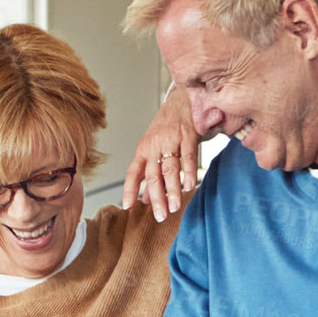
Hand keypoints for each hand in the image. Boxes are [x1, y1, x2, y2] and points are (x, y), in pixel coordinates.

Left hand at [121, 87, 197, 221]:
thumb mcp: (152, 149)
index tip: (127, 207)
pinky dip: (188, 172)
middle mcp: (154, 146)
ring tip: (174, 207)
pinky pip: (187, 157)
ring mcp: (170, 141)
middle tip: (160, 216)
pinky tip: (189, 186)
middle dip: (157, 198)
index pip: (133, 173)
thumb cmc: (166, 128)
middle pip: (153, 176)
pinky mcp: (187, 136)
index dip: (129, 190)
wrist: (181, 100)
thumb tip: (144, 200)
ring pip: (170, 169)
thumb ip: (149, 175)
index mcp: (143, 151)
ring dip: (173, 190)